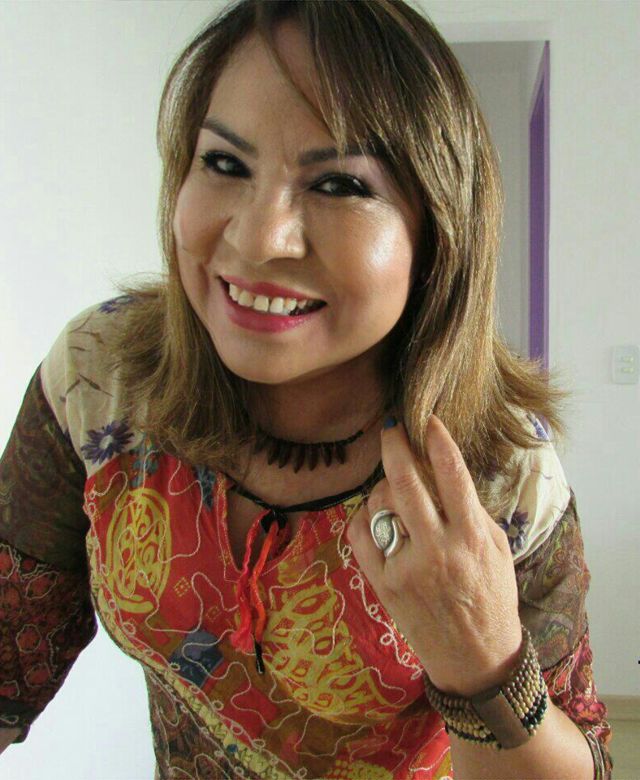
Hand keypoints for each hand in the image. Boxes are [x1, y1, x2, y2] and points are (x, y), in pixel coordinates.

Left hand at [346, 415, 522, 696]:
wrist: (475, 659)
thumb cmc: (491, 598)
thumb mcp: (497, 551)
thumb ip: (471, 512)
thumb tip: (442, 471)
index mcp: (472, 540)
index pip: (454, 479)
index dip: (439, 444)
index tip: (429, 420)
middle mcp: (438, 551)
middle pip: (406, 484)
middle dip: (395, 447)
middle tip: (390, 429)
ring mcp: (407, 568)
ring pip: (380, 505)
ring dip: (383, 489)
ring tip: (395, 494)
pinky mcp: (383, 584)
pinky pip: (360, 534)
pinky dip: (363, 518)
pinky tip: (375, 518)